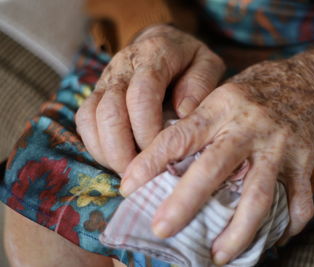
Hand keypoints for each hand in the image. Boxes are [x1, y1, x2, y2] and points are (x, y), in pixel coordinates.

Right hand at [75, 24, 224, 173]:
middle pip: (110, 111)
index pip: (141, 96)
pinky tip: (115, 160)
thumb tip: (182, 113)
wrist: (163, 42)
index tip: (159, 153)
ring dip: (106, 151)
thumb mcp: (208, 63)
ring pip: (90, 117)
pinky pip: (84, 120)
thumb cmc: (189, 60)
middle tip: (140, 173)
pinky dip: (95, 145)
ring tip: (128, 172)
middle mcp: (123, 66)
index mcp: (153, 56)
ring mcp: (105, 79)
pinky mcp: (96, 93)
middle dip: (122, 150)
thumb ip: (201, 84)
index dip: (146, 129)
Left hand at [120, 38, 313, 264]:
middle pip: (213, 169)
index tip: (127, 187)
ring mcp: (279, 147)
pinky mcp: (305, 163)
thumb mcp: (225, 93)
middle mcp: (248, 127)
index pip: (179, 136)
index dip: (150, 162)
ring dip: (237, 232)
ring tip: (218, 255)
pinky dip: (284, 227)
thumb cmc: (260, 89)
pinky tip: (270, 241)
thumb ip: (202, 124)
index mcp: (222, 107)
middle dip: (185, 203)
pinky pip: (298, 203)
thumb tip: (170, 161)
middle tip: (161, 231)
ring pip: (257, 196)